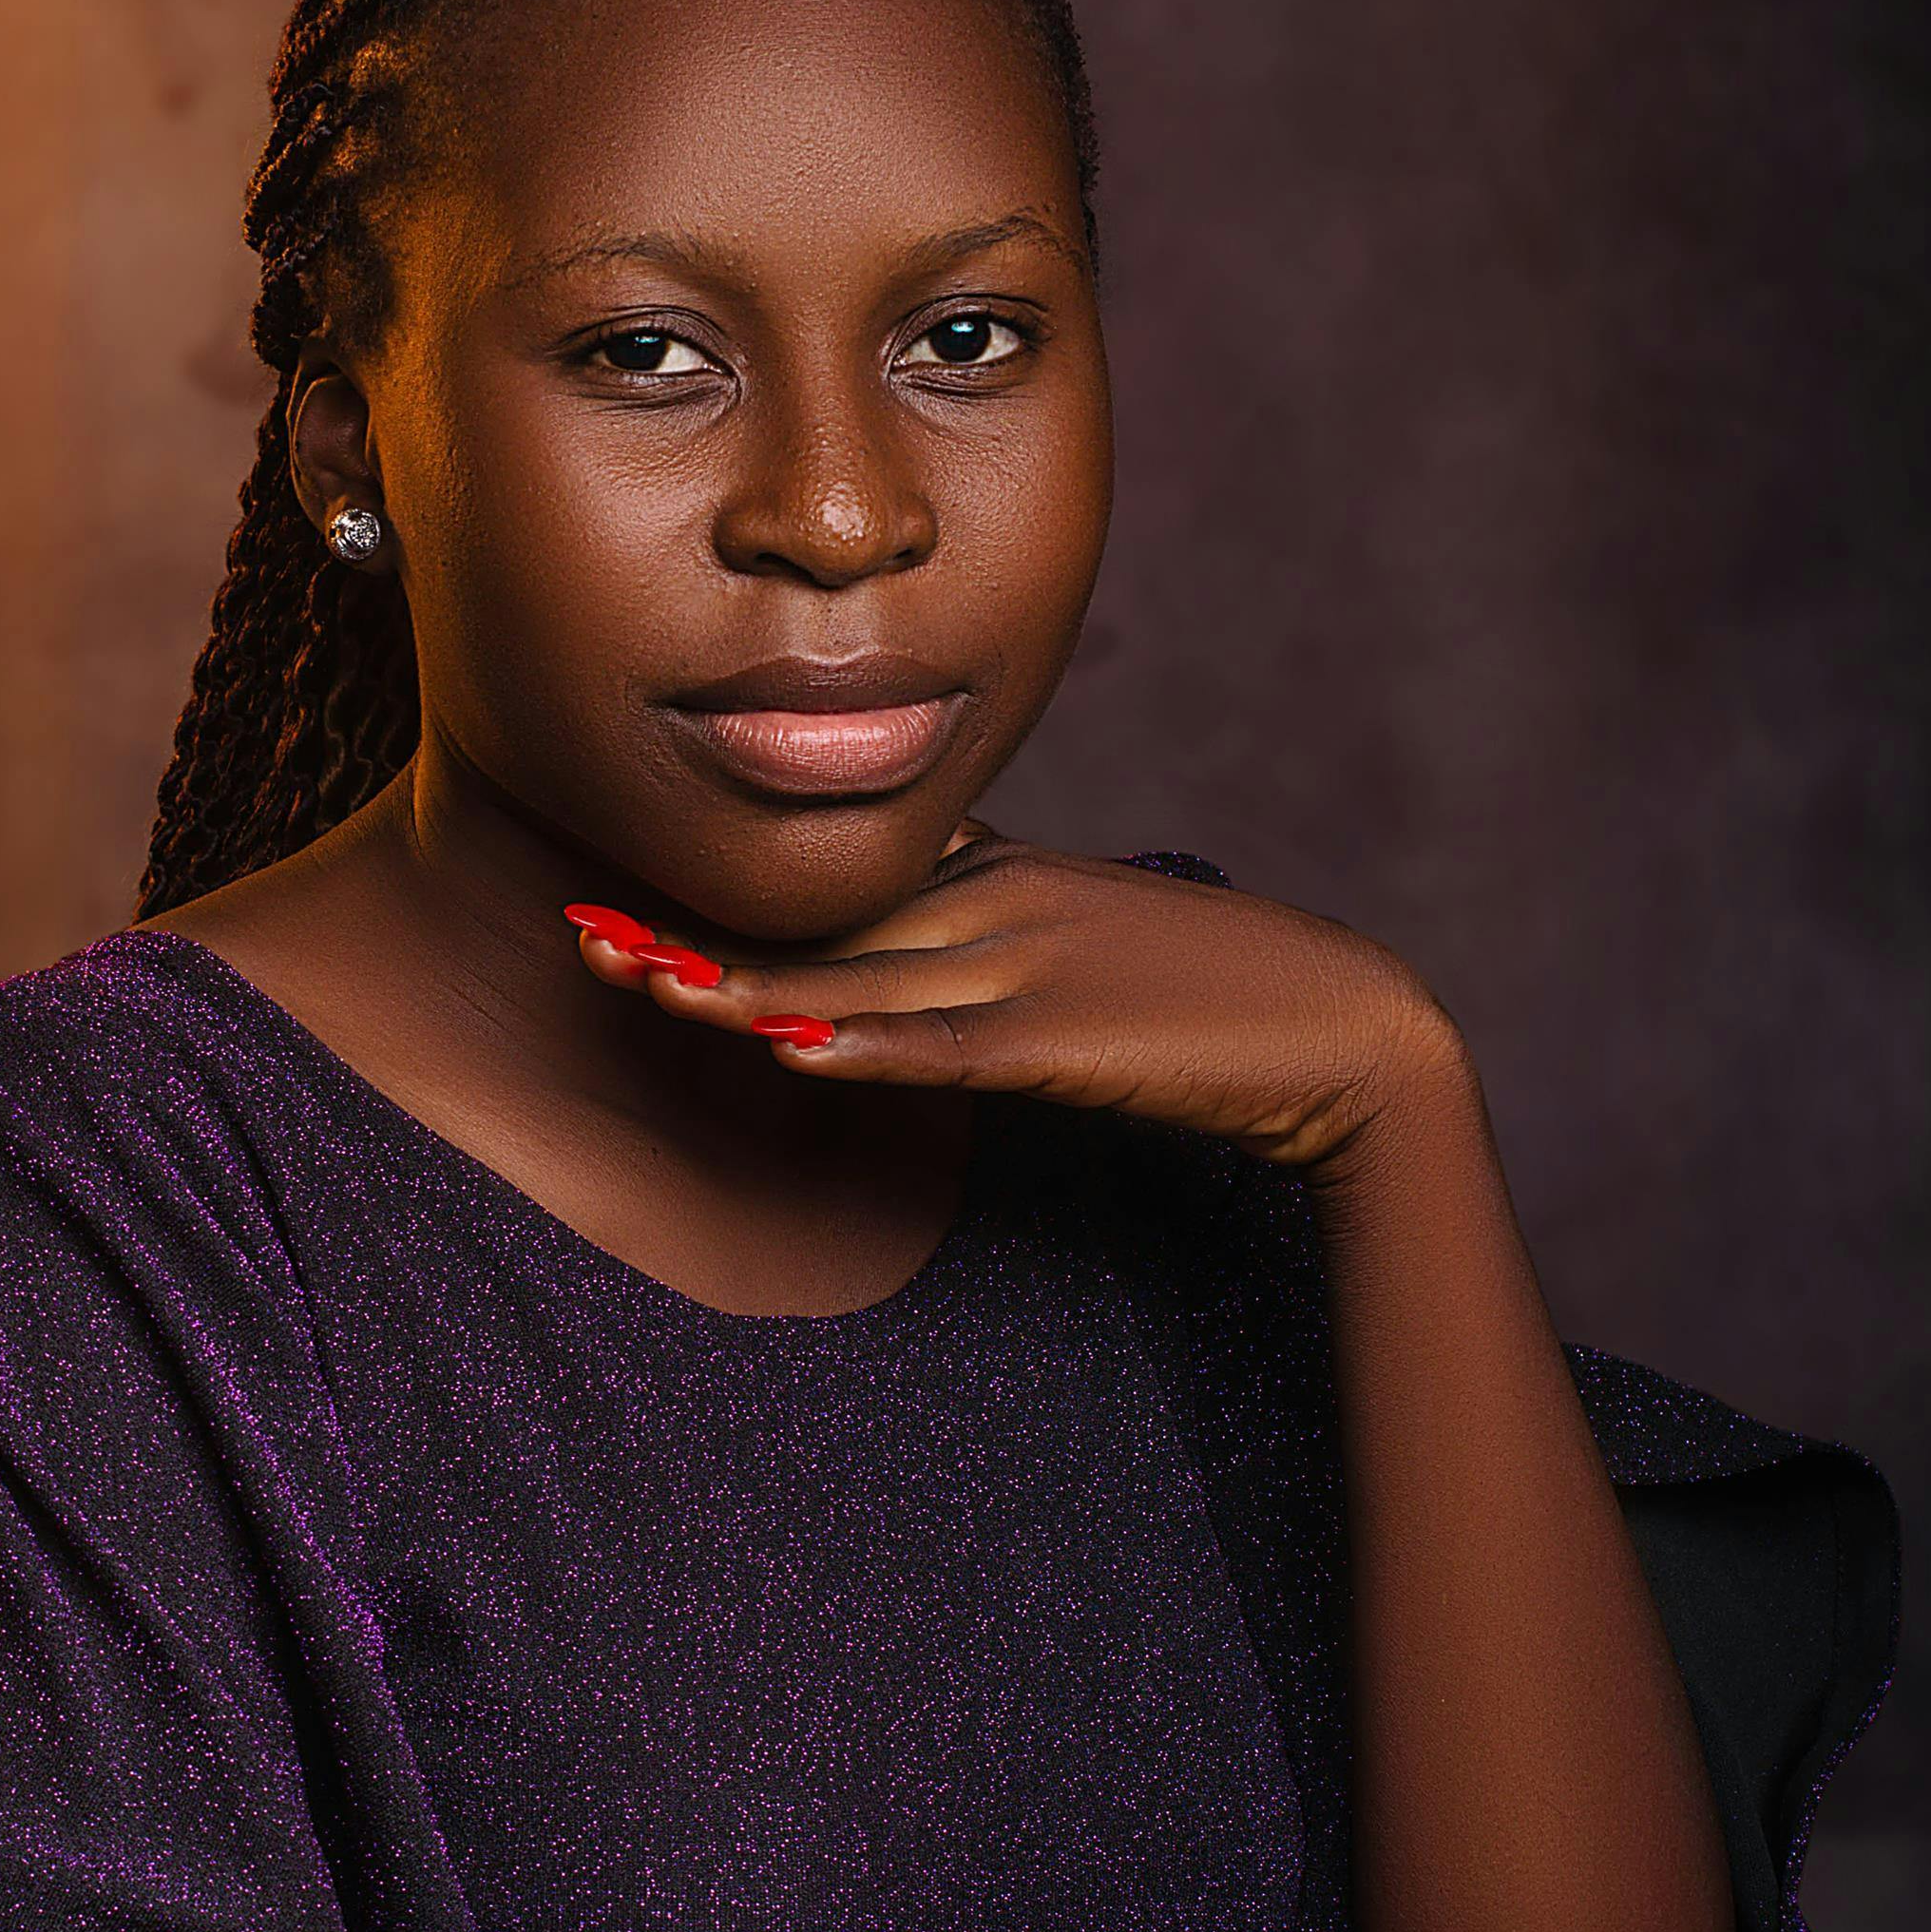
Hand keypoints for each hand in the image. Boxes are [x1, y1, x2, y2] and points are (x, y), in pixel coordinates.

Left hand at [563, 839, 1458, 1170]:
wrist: (1348, 1034)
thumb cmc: (1225, 1003)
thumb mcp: (1091, 950)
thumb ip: (1003, 941)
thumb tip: (924, 950)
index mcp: (1002, 885)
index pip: (841, 890)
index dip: (728, 901)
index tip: (630, 906)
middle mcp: (997, 910)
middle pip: (816, 924)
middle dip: (694, 934)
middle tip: (582, 935)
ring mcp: (1027, 969)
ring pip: (851, 979)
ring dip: (732, 984)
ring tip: (630, 980)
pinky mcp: (1065, 1038)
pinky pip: (941, 1046)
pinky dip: (858, 1045)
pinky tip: (779, 1043)